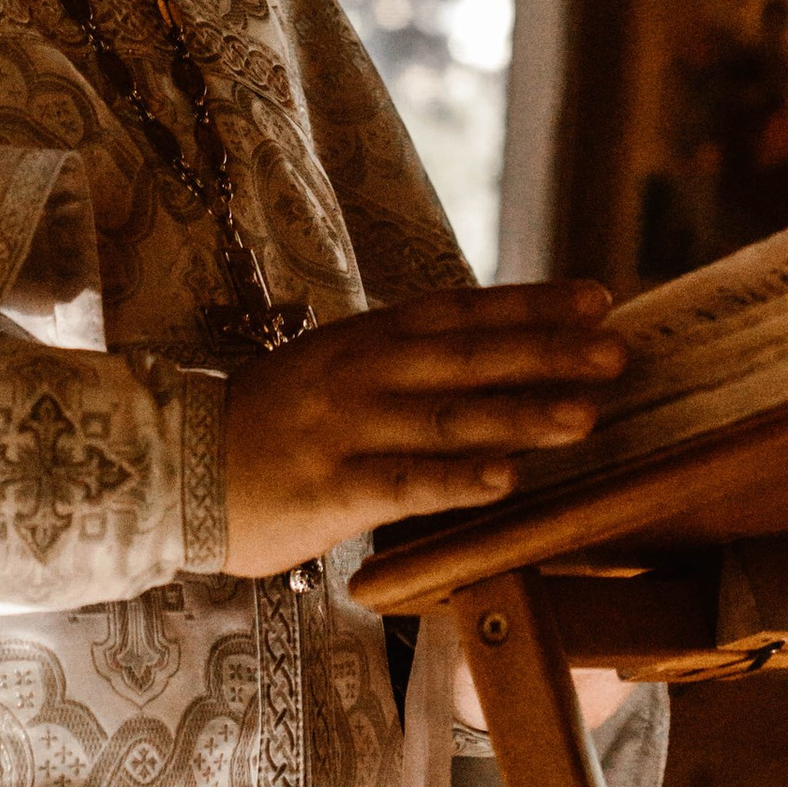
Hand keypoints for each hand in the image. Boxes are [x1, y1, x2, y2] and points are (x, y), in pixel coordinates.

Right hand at [221, 282, 623, 579]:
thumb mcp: (333, 370)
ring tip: (586, 416)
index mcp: (367, 338)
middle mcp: (363, 373)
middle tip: (617, 353)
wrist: (171, 463)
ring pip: (448, 417)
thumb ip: (401, 361)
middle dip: (549, 354)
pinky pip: (403, 482)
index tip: (598, 298)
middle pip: (469, 357)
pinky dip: (457, 480)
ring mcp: (346, 428)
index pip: (463, 311)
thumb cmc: (266, 422)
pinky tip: (505, 481)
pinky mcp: (328, 488)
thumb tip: (489, 353)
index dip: (532, 303)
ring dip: (522, 415)